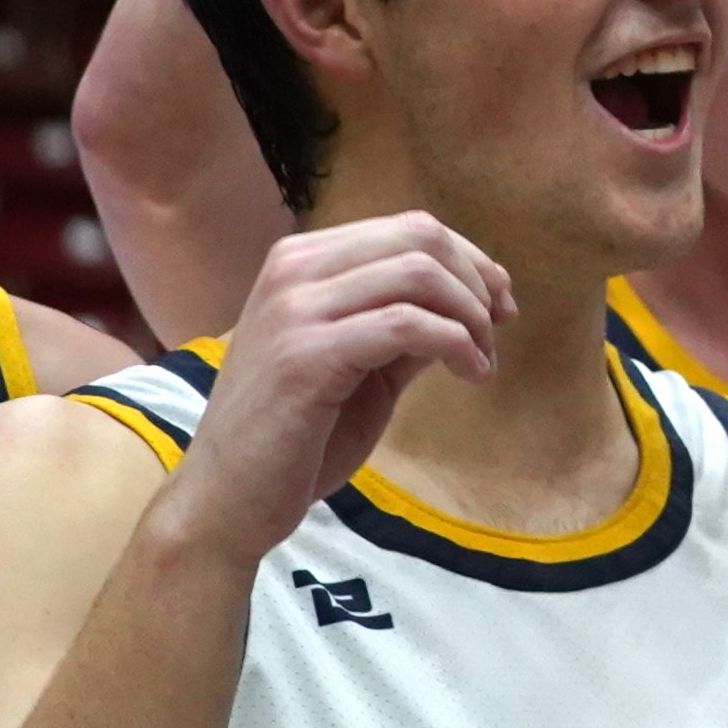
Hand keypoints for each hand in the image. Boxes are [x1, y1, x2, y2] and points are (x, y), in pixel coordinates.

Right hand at [170, 216, 511, 557]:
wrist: (227, 500)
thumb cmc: (295, 436)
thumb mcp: (362, 365)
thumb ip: (406, 326)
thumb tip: (474, 300)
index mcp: (301, 263)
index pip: (409, 228)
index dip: (470, 261)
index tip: (500, 304)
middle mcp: (291, 271)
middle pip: (419, 238)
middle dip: (477, 281)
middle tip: (500, 329)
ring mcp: (293, 310)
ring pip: (417, 273)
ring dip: (471, 316)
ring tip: (482, 361)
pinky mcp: (305, 356)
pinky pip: (407, 325)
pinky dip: (456, 344)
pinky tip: (470, 375)